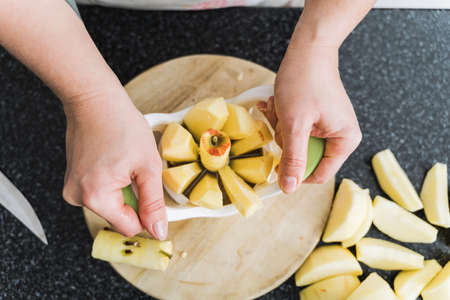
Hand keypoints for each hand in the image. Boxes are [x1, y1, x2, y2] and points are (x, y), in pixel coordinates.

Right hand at [62, 89, 166, 238]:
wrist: (95, 100)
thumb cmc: (121, 125)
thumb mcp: (148, 166)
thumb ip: (153, 203)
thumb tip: (158, 231)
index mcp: (96, 196)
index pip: (129, 227)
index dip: (147, 215)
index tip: (154, 198)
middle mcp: (77, 196)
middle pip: (118, 216)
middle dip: (134, 198)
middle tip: (138, 171)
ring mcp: (72, 188)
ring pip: (110, 204)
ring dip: (123, 190)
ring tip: (124, 163)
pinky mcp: (72, 180)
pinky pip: (100, 192)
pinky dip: (112, 183)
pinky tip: (114, 161)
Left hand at [261, 42, 361, 192]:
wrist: (308, 49)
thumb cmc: (305, 81)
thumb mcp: (295, 125)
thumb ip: (293, 159)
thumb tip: (289, 188)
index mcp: (345, 141)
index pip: (318, 174)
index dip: (295, 171)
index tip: (277, 159)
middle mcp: (340, 136)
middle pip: (305, 158)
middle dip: (287, 140)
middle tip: (283, 119)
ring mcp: (328, 127)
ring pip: (296, 143)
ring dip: (282, 126)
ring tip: (281, 106)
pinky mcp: (316, 118)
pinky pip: (295, 129)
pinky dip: (283, 118)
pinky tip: (279, 104)